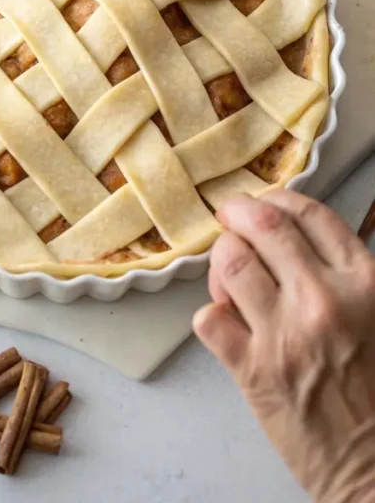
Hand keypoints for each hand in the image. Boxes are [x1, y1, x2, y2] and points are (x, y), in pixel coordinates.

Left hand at [193, 190, 374, 502]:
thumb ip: (345, 273)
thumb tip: (296, 236)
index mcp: (363, 282)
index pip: (309, 214)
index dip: (278, 198)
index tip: (264, 202)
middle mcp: (323, 300)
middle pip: (262, 225)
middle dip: (238, 212)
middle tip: (230, 217)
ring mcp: (284, 334)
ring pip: (230, 262)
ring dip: (222, 261)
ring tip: (229, 276)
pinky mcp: (253, 370)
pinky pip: (209, 318)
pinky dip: (211, 314)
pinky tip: (227, 323)